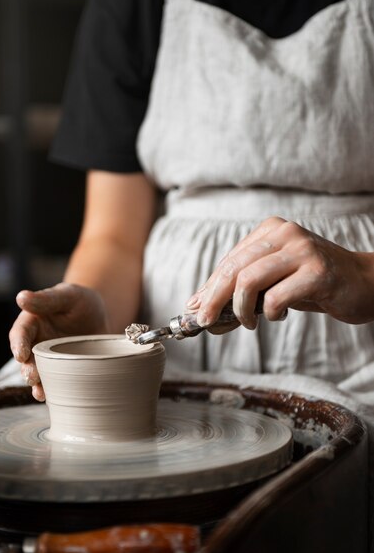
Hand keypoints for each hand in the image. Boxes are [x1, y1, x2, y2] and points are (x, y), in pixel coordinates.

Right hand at [9, 282, 108, 400]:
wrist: (99, 318)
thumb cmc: (80, 302)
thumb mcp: (68, 295)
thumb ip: (47, 298)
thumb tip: (21, 297)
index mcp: (32, 322)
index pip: (20, 333)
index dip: (18, 344)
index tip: (20, 354)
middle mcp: (35, 343)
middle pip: (26, 358)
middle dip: (27, 368)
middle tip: (32, 376)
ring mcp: (47, 359)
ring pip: (37, 373)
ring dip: (36, 384)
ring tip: (40, 392)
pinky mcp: (60, 370)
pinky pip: (53, 382)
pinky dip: (51, 390)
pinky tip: (51, 397)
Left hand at [185, 216, 373, 332]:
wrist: (363, 284)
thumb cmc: (313, 284)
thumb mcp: (274, 283)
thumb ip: (242, 291)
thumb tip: (199, 308)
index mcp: (271, 230)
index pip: (230, 260)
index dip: (209, 287)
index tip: (195, 308)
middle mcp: (285, 233)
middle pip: (234, 269)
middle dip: (213, 299)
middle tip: (204, 322)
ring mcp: (302, 250)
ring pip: (249, 281)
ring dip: (241, 309)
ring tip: (249, 323)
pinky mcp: (317, 272)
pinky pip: (276, 297)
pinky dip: (270, 313)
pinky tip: (278, 316)